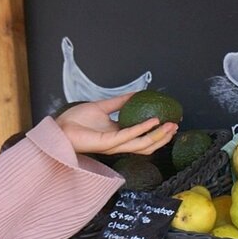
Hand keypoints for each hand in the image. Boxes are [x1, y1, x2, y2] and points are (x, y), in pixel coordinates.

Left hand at [54, 93, 177, 155]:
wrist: (61, 127)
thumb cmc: (76, 121)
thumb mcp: (102, 107)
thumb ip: (119, 102)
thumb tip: (135, 94)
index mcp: (118, 135)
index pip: (143, 138)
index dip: (158, 133)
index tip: (170, 122)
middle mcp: (119, 142)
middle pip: (147, 145)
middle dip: (163, 137)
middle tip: (176, 126)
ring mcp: (115, 144)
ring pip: (142, 144)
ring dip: (158, 136)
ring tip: (171, 125)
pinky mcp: (108, 142)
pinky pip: (129, 136)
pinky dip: (142, 129)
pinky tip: (153, 121)